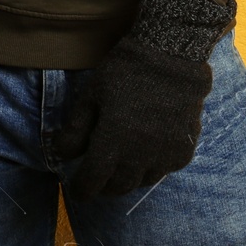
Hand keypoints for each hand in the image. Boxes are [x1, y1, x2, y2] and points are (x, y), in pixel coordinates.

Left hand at [51, 0, 235, 199]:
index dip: (82, 189)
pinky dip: (151, 169)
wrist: (170, 55)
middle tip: (96, 181)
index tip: (76, 190)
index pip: (93, 180)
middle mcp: (139, 155)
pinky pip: (163, 171)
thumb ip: (76, 129)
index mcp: (113, 141)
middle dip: (103, 187)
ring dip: (127, 180)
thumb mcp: (91, 95)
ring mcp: (164, 155)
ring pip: (141, 182)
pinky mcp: (184, 150)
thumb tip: (61, 154)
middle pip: (118, 187)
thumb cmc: (124, 71)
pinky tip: (144, 156)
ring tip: (119, 170)